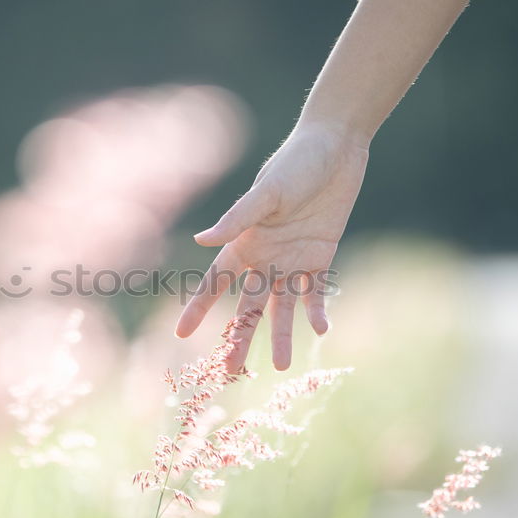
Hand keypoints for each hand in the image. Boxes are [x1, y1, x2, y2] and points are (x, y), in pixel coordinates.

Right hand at [174, 122, 368, 371]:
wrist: (336, 146)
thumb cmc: (296, 163)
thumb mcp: (268, 192)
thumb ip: (237, 218)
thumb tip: (201, 241)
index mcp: (244, 242)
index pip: (215, 283)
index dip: (199, 308)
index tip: (181, 334)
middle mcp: (265, 256)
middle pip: (247, 306)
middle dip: (239, 337)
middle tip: (232, 371)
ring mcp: (293, 259)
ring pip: (283, 307)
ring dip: (282, 335)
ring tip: (283, 365)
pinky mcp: (321, 256)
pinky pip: (316, 292)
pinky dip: (317, 311)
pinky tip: (321, 330)